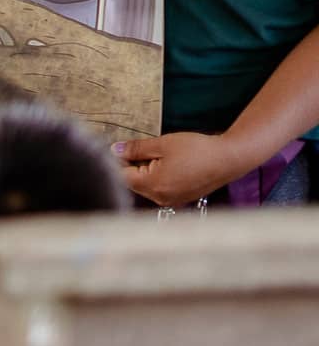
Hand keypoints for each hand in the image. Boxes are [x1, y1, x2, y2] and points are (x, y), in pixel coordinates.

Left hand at [113, 131, 258, 208]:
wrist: (229, 158)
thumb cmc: (198, 150)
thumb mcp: (162, 144)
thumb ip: (135, 149)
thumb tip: (115, 150)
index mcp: (152, 185)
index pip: (121, 176)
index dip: (119, 161)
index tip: (124, 148)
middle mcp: (160, 198)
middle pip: (133, 183)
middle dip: (133, 166)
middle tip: (145, 150)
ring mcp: (171, 201)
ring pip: (146, 186)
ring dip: (146, 172)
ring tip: (162, 157)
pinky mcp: (181, 199)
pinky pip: (161, 189)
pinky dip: (159, 177)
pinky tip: (171, 165)